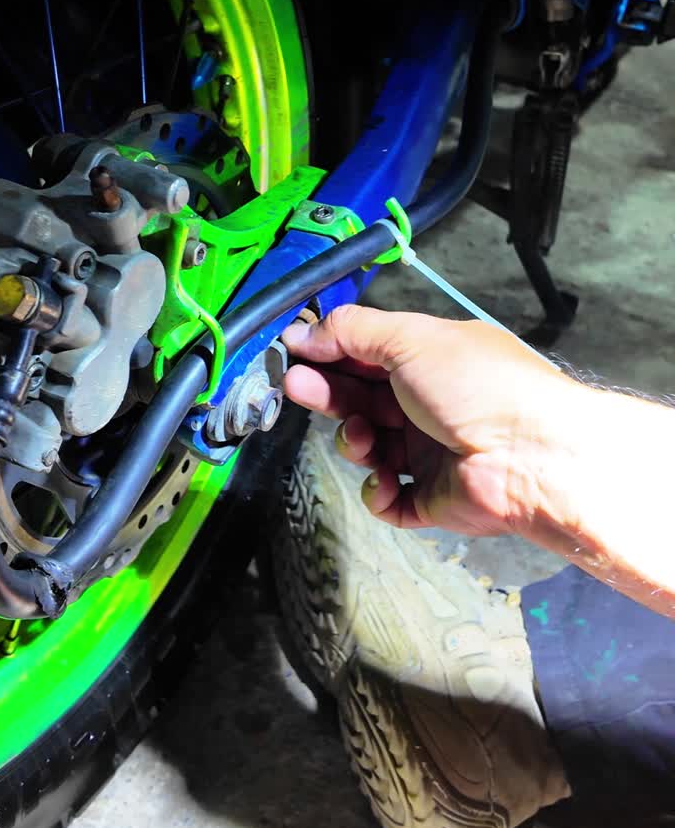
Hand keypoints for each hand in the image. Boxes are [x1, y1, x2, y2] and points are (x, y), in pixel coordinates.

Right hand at [283, 305, 573, 541]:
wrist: (533, 458)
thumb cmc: (480, 387)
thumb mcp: (411, 339)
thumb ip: (353, 332)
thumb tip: (306, 329)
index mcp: (430, 358)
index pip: (367, 351)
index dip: (329, 351)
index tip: (293, 352)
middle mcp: (429, 403)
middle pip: (361, 397)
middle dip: (328, 392)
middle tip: (298, 387)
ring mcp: (430, 451)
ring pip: (368, 447)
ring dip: (354, 441)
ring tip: (363, 437)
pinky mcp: (431, 498)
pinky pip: (388, 498)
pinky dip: (378, 492)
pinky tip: (385, 481)